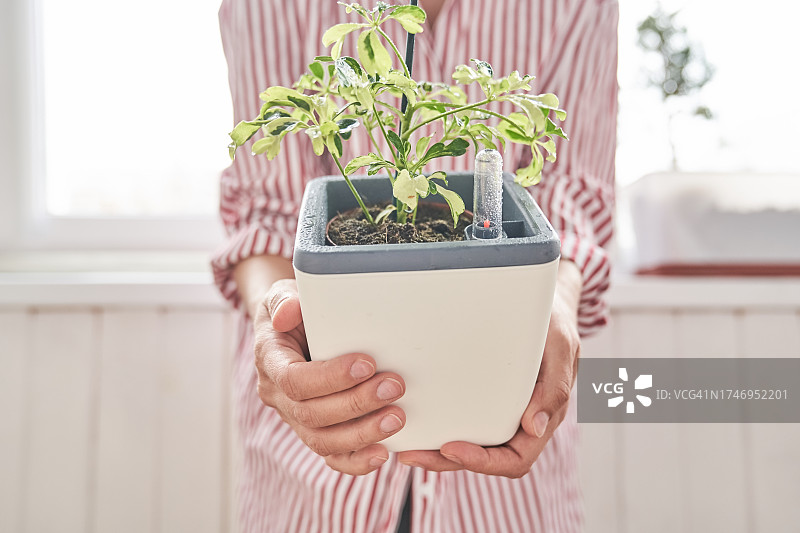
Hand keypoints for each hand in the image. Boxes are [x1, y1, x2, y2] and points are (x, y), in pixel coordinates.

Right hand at [253, 279, 406, 474]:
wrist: (291, 329)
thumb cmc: (294, 311)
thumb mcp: (284, 294)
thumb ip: (286, 300)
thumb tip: (290, 312)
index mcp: (271, 362)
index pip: (295, 380)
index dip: (331, 377)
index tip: (367, 363)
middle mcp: (278, 397)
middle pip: (312, 414)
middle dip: (357, 403)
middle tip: (394, 386)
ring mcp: (295, 419)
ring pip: (323, 441)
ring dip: (362, 432)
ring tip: (397, 417)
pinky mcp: (315, 431)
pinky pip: (332, 457)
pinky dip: (357, 461)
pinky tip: (383, 453)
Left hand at [397, 260, 581, 477]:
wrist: (545, 302)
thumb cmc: (553, 322)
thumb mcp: (560, 346)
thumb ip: (553, 387)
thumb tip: (535, 428)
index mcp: (542, 416)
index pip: (515, 459)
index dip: (483, 461)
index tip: (450, 447)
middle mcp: (521, 421)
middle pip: (485, 459)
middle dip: (447, 461)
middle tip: (411, 455)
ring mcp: (503, 411)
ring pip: (472, 446)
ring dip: (439, 453)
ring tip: (406, 449)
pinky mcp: (487, 398)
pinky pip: (466, 422)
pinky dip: (442, 429)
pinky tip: (418, 423)